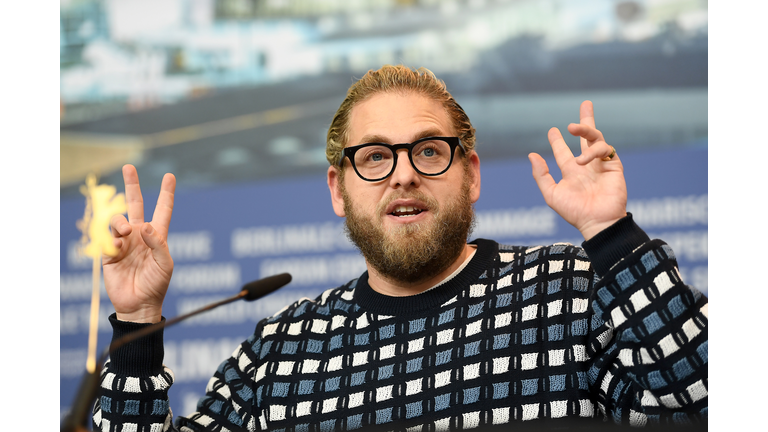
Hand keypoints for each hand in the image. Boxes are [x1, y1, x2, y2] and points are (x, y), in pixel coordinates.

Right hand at [102, 164, 175, 322]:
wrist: (138, 304)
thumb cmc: (156, 284)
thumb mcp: (165, 264)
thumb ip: (158, 243)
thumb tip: (144, 226)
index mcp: (157, 236)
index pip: (162, 210)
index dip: (166, 193)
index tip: (169, 176)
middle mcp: (139, 235)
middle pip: (135, 204)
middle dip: (132, 185)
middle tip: (128, 167)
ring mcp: (123, 242)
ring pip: (117, 219)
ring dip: (120, 222)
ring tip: (125, 232)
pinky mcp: (109, 252)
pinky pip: (107, 238)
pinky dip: (112, 239)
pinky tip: (118, 249)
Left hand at [528, 101, 626, 239]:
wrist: (597, 221)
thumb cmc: (574, 211)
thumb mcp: (552, 194)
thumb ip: (541, 175)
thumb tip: (531, 155)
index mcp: (571, 172)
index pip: (563, 151)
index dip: (557, 141)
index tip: (552, 131)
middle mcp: (586, 165)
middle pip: (587, 137)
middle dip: (586, 121)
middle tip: (586, 104)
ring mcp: (601, 164)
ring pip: (596, 138)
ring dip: (585, 129)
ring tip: (572, 127)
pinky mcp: (614, 166)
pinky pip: (605, 149)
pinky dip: (593, 150)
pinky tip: (583, 160)